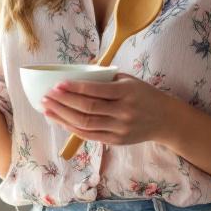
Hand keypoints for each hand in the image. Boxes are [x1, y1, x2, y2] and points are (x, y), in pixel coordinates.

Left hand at [40, 74, 179, 145]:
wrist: (165, 119)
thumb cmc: (142, 95)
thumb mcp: (128, 79)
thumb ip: (104, 77)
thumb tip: (75, 70)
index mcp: (126, 93)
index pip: (96, 91)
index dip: (75, 88)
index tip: (57, 84)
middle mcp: (123, 112)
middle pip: (87, 109)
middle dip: (63, 103)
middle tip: (46, 96)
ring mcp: (119, 129)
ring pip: (85, 124)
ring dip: (62, 117)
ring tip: (46, 109)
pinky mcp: (116, 141)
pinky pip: (90, 135)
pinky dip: (72, 128)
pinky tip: (60, 121)